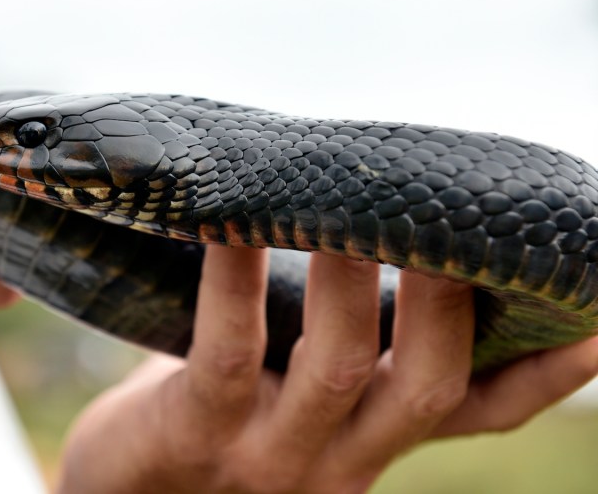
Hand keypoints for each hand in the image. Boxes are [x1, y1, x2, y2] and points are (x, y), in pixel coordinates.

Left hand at [59, 246, 597, 493]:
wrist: (124, 493)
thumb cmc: (211, 420)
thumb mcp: (292, 391)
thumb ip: (337, 339)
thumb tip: (371, 237)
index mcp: (371, 440)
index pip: (480, 413)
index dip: (547, 375)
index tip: (596, 323)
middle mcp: (339, 457)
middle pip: (427, 384)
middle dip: (449, 300)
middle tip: (450, 219)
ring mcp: (270, 454)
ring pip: (340, 368)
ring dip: (353, 285)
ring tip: (349, 210)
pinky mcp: (196, 435)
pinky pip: (227, 353)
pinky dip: (236, 283)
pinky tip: (231, 222)